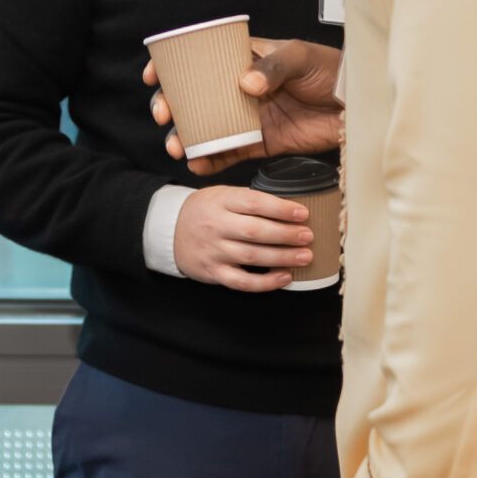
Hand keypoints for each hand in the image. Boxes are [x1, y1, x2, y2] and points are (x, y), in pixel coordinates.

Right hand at [146, 38, 343, 174]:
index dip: (171, 67)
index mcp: (244, 60)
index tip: (154, 77)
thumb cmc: (331, 70)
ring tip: (177, 147)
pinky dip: (211, 161)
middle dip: (172, 107)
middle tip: (164, 116)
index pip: (199, 60)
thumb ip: (273, 68)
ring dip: (186, 138)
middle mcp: (239, 89)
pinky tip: (197, 166)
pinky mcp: (260, 143)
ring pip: (206, 128)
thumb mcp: (300, 57)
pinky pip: (229, 153)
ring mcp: (248, 117)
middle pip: (194, 98)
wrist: (357, 106)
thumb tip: (245, 83)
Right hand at [172, 186, 312, 290]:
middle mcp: (216, 226)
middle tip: (307, 236)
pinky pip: (242, 282)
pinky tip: (284, 277)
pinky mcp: (214, 272)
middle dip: (286, 235)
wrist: (169, 231)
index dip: (280, 208)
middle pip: (255, 231)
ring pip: (252, 257)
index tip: (302, 213)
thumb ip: (248, 200)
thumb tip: (287, 208)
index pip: (253, 202)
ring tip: (305, 256)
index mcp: (220, 201)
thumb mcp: (221, 194)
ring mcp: (214, 251)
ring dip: (282, 258)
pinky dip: (266, 282)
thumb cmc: (203, 210)